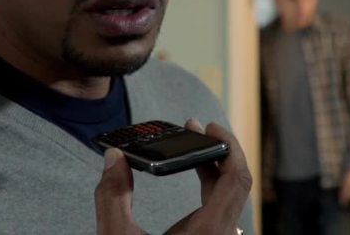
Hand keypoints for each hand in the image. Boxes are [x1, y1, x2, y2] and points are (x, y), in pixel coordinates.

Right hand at [94, 119, 251, 233]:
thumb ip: (112, 197)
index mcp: (209, 234)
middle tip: (195, 129)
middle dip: (217, 152)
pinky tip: (193, 177)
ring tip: (190, 149)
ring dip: (213, 170)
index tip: (209, 126)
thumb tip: (113, 159)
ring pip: (229, 200)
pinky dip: (210, 190)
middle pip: (235, 185)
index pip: (236, 178)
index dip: (229, 146)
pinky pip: (222, 212)